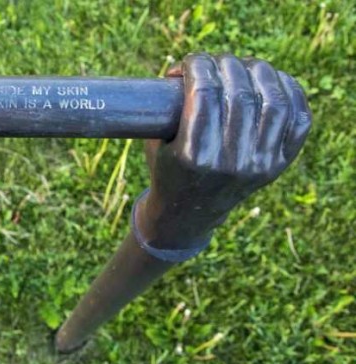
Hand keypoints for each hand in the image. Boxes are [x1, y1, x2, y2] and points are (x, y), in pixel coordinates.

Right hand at [138, 53, 310, 248]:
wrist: (188, 212)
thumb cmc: (166, 167)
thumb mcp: (155, 141)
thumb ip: (170, 106)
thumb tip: (193, 64)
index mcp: (194, 156)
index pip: (204, 92)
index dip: (197, 65)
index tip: (189, 61)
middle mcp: (230, 162)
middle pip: (240, 93)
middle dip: (225, 64)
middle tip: (213, 62)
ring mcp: (258, 164)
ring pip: (273, 101)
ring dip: (258, 71)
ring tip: (241, 66)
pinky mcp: (277, 164)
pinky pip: (298, 118)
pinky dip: (289, 90)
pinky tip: (270, 79)